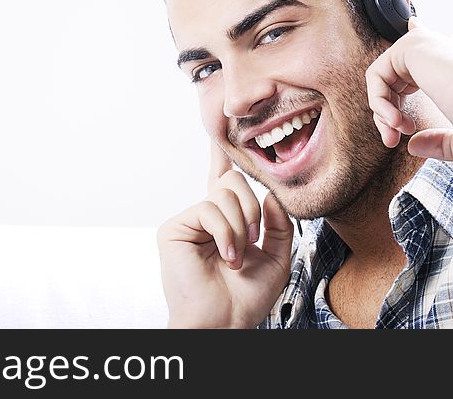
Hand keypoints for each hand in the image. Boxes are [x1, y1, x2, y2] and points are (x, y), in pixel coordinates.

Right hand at [156, 141, 293, 327]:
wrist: (225, 323)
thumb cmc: (246, 298)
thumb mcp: (276, 257)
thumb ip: (278, 223)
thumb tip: (271, 194)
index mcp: (227, 221)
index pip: (225, 181)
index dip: (222, 154)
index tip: (218, 129)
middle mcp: (205, 216)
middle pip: (232, 180)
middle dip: (252, 208)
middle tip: (253, 239)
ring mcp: (188, 220)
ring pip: (224, 193)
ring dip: (241, 226)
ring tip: (236, 256)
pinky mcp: (174, 228)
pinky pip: (209, 209)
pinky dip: (225, 233)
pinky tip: (226, 255)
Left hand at [365, 17, 452, 163]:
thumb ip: (437, 142)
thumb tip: (413, 145)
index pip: (431, 41)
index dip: (418, 33)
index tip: (414, 24)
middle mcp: (438, 51)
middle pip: (394, 79)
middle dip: (387, 115)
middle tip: (393, 140)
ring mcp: (424, 45)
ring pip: (382, 80)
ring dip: (382, 113)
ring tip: (397, 132)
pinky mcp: (409, 45)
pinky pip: (375, 76)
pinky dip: (378, 102)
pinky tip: (395, 120)